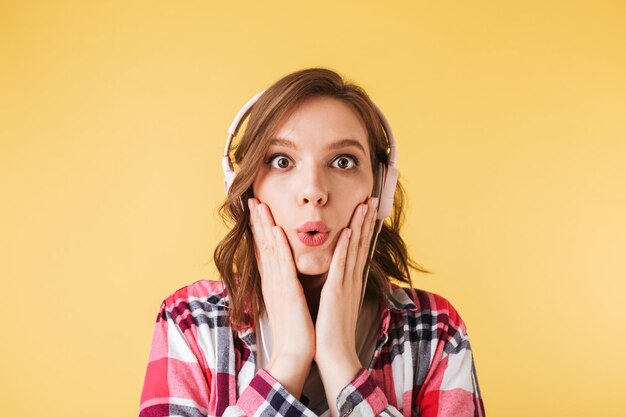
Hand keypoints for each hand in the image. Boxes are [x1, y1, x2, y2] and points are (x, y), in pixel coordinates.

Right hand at [248, 198, 314, 397]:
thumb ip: (285, 288)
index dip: (260, 230)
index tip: (257, 212)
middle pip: (262, 245)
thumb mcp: (288, 304)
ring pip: (269, 248)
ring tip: (259, 204)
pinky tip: (275, 228)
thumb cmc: (295, 332)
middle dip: (257, 221)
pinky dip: (278, 244)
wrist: (294, 354)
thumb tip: (285, 279)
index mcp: (274, 284)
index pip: (265, 251)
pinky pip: (281, 263)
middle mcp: (272, 281)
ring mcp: (277, 284)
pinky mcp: (287, 290)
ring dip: (264, 224)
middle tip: (251, 200)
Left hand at [314, 197, 378, 415]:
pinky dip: (345, 247)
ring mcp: (346, 286)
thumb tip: (338, 279)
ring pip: (353, 250)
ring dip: (359, 226)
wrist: (335, 358)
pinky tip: (347, 231)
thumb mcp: (337, 306)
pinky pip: (341, 265)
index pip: (358, 250)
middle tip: (370, 199)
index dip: (363, 229)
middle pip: (360, 245)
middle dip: (365, 220)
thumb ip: (339, 289)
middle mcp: (351, 281)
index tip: (365, 210)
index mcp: (350, 284)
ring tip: (364, 205)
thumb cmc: (332, 334)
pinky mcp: (336, 293)